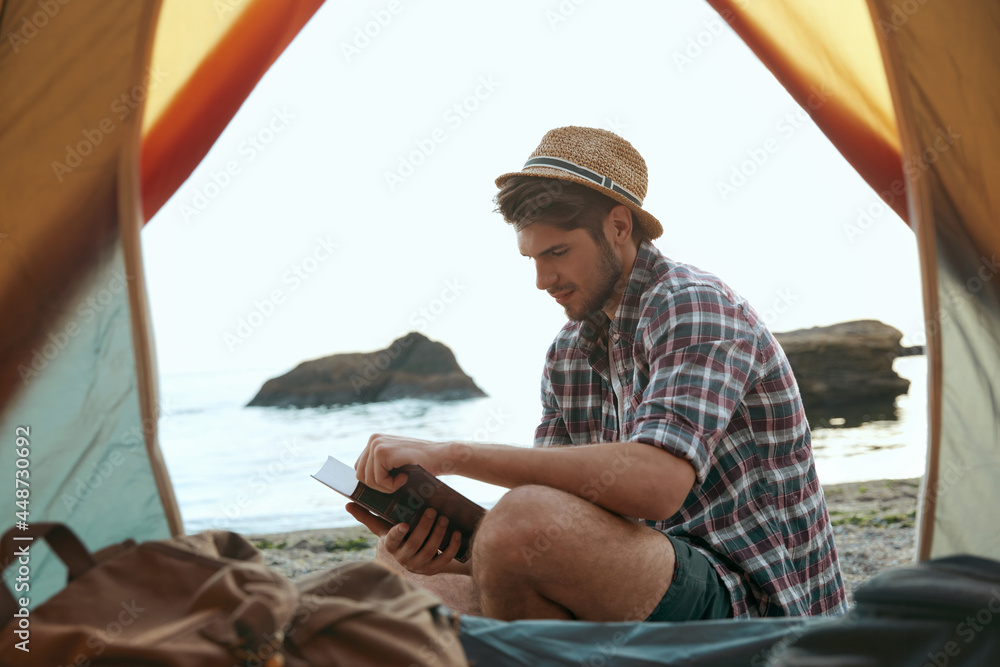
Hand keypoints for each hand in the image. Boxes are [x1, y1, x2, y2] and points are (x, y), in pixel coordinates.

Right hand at [346, 502, 462, 575]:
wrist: (413, 557)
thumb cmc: (397, 536)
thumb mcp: (382, 527)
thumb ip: (367, 516)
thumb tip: (348, 504)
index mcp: (390, 546)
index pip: (392, 541)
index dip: (398, 534)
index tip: (404, 525)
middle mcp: (403, 558)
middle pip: (415, 543)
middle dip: (425, 527)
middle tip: (432, 511)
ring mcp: (419, 565)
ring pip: (430, 550)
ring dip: (438, 534)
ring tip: (444, 518)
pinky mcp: (433, 569)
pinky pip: (444, 559)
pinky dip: (451, 546)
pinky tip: (456, 532)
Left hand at [354, 433, 449, 491]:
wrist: (441, 456)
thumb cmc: (421, 463)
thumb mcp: (396, 461)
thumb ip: (379, 466)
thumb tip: (360, 483)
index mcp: (374, 441)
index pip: (360, 469)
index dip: (375, 481)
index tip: (392, 480)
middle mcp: (373, 440)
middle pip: (361, 475)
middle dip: (379, 486)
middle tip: (398, 482)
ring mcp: (376, 445)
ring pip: (368, 480)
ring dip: (387, 486)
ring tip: (403, 478)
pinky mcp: (382, 452)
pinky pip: (378, 479)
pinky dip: (391, 485)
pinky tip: (405, 477)